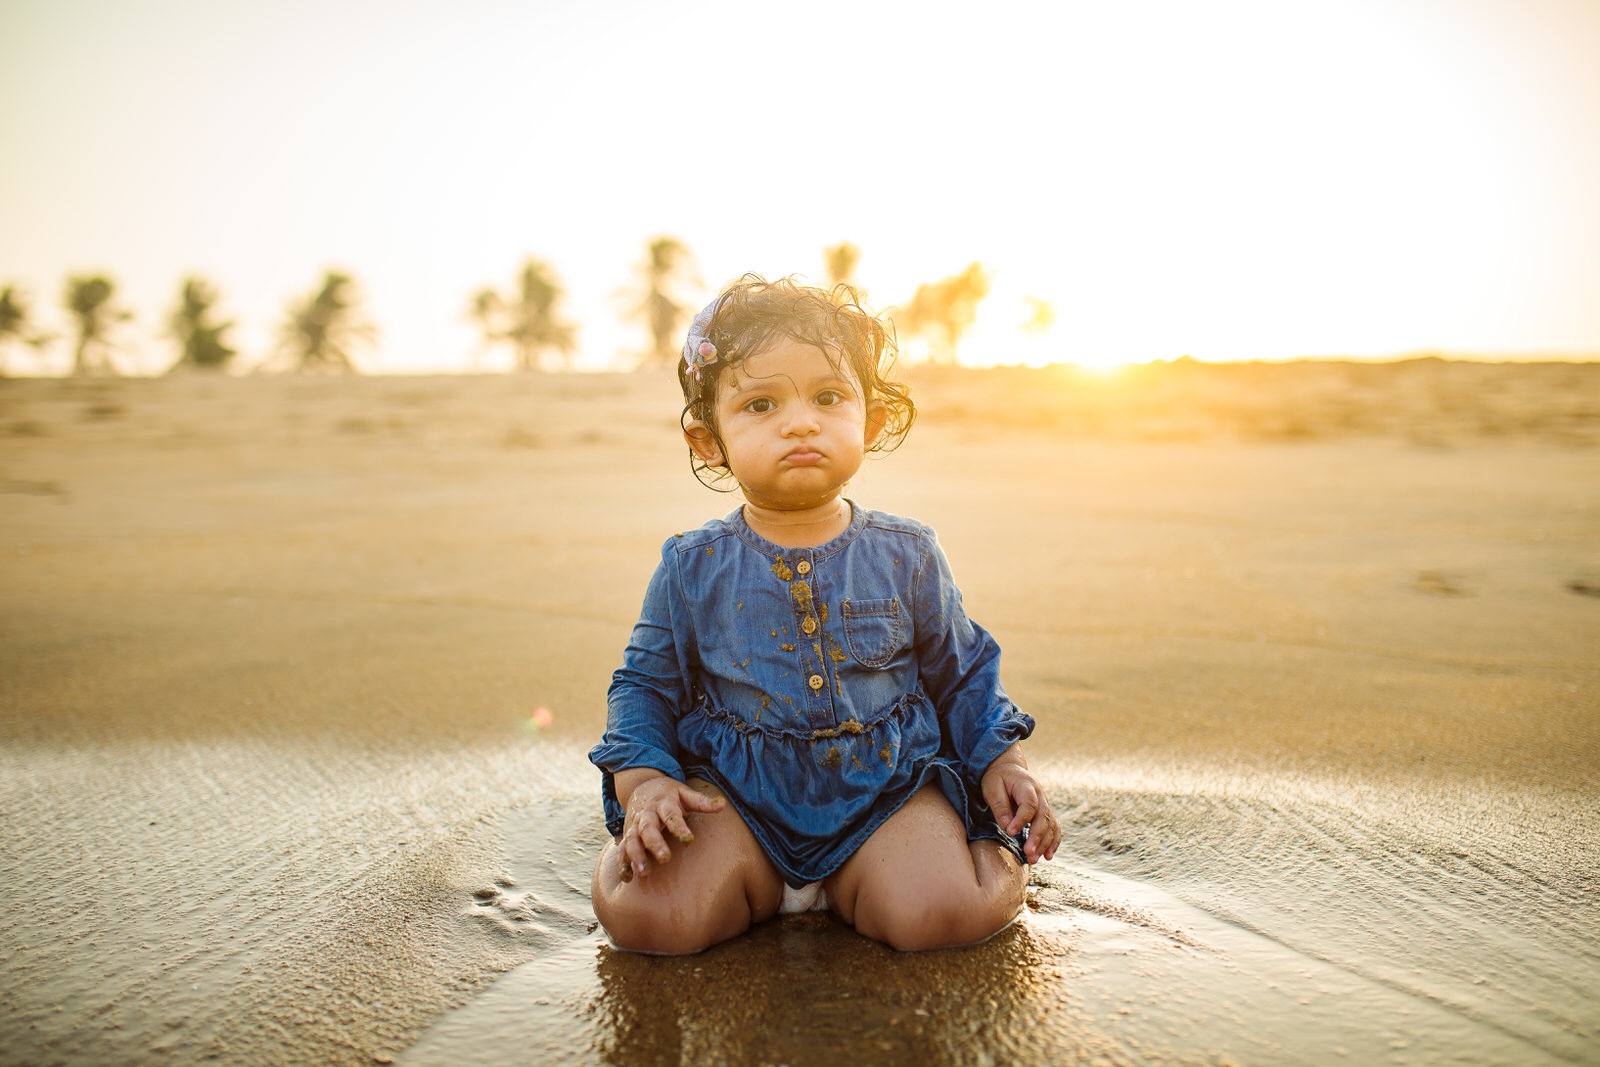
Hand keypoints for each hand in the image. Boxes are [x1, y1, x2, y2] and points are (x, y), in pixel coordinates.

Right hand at [615, 772, 725, 881]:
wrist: (642, 786)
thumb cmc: (669, 794)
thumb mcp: (685, 793)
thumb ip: (702, 802)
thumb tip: (723, 804)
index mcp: (663, 803)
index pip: (671, 815)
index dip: (679, 827)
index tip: (689, 839)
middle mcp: (647, 814)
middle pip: (648, 828)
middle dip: (654, 844)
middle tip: (665, 859)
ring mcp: (634, 825)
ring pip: (631, 839)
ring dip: (636, 855)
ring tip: (644, 873)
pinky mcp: (627, 834)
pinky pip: (622, 848)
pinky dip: (622, 862)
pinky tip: (627, 878)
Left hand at [980, 743, 1059, 863]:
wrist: (1008, 769)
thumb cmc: (997, 778)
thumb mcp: (992, 788)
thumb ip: (1000, 807)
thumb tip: (1007, 827)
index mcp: (1026, 785)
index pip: (1029, 804)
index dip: (1021, 819)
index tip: (1010, 833)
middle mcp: (1040, 795)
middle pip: (1043, 817)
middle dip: (1037, 837)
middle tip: (1028, 853)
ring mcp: (1045, 804)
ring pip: (1050, 825)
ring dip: (1044, 843)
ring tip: (1034, 859)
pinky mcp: (1045, 813)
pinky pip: (1054, 827)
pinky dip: (1053, 841)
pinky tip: (1047, 856)